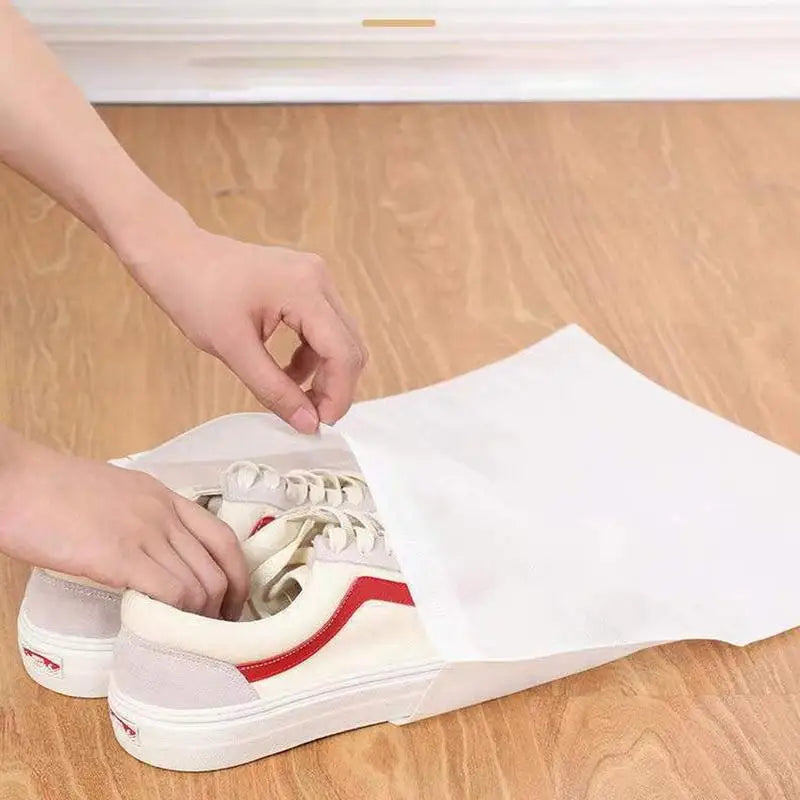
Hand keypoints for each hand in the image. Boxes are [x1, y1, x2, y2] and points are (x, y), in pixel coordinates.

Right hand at [0, 436, 248, 619]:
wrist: (17, 480)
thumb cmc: (53, 490)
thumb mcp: (116, 494)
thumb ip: (141, 518)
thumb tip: (151, 554)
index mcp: (165, 497)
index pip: (223, 537)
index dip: (236, 575)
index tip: (231, 601)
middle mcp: (165, 514)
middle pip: (219, 566)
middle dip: (226, 605)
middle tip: (215, 630)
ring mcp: (146, 533)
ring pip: (201, 584)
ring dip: (203, 617)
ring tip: (193, 637)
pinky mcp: (120, 557)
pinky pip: (172, 592)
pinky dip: (178, 615)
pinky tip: (167, 627)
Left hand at [121, 214, 367, 433]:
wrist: (175, 255)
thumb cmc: (195, 293)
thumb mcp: (233, 349)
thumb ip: (274, 389)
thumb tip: (308, 425)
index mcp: (305, 289)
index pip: (343, 351)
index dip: (338, 394)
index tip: (320, 424)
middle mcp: (319, 279)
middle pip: (349, 345)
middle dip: (335, 386)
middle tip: (309, 415)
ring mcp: (315, 278)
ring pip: (339, 338)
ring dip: (323, 372)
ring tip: (292, 394)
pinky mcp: (306, 284)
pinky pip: (324, 328)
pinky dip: (312, 356)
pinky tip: (285, 370)